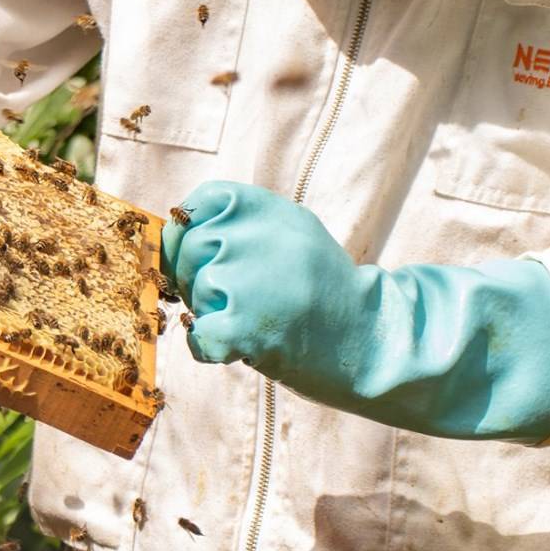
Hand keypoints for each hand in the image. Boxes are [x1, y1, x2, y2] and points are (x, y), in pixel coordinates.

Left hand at [160, 181, 549, 440]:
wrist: (373, 341)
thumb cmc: (324, 291)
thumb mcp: (294, 236)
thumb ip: (243, 224)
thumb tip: (176, 225)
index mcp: (272, 210)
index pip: (200, 202)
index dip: (190, 231)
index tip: (205, 253)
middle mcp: (260, 237)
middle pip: (188, 250)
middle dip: (197, 277)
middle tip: (240, 298)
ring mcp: (252, 281)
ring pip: (194, 294)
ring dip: (212, 314)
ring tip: (258, 319)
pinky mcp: (247, 327)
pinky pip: (198, 335)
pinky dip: (209, 347)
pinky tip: (237, 346)